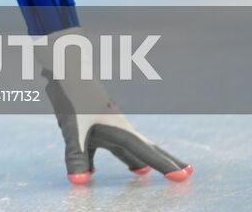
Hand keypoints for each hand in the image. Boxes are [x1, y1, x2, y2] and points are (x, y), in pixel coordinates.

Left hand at [40, 29, 191, 184]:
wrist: (63, 68)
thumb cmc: (71, 95)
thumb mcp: (73, 127)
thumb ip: (77, 155)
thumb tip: (80, 182)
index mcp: (119, 129)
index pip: (145, 151)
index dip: (164, 165)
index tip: (183, 177)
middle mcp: (117, 127)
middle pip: (146, 148)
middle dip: (165, 160)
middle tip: (188, 172)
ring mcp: (105, 124)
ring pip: (126, 147)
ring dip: (136, 159)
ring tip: (143, 172)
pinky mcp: (90, 123)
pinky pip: (101, 146)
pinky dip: (99, 159)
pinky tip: (92, 172)